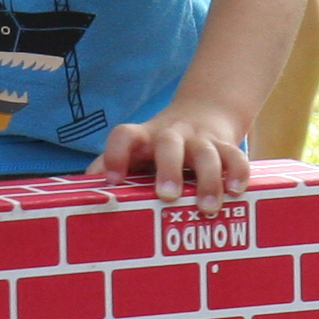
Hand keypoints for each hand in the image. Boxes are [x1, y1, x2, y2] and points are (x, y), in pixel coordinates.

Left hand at [89, 101, 250, 208]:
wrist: (205, 110)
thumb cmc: (158, 146)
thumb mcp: (135, 152)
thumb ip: (110, 167)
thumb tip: (81, 195)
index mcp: (142, 137)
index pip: (124, 135)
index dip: (115, 155)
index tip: (113, 180)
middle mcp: (170, 135)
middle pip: (168, 143)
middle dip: (168, 169)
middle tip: (166, 196)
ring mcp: (200, 139)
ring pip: (207, 152)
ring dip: (208, 179)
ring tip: (207, 207)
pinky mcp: (225, 144)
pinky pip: (235, 155)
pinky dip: (238, 172)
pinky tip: (236, 192)